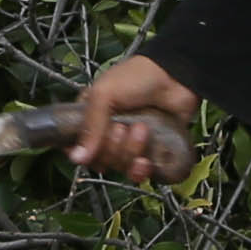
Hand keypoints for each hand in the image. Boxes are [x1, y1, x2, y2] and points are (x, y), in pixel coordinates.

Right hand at [69, 54, 201, 179]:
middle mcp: (107, 131)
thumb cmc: (138, 77)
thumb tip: (77, 157)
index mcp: (91, 116)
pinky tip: (145, 160)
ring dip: (131, 151)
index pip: (75, 145)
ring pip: (119, 165)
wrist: (175, 78)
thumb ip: (91, 126)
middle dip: (113, 146)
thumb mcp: (105, 94)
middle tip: (122, 127)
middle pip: (99, 158)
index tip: (92, 146)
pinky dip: (140, 170)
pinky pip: (137, 172)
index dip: (82, 151)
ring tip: (142, 130)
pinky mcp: (148, 151)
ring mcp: (128, 143)